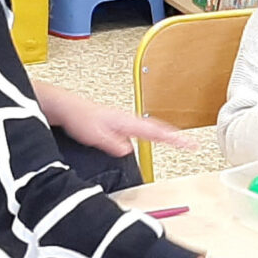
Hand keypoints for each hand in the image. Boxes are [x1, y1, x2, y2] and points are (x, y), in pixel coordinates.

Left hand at [37, 81, 190, 157]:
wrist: (66, 107)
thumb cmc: (79, 117)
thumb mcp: (94, 134)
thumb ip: (111, 142)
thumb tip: (127, 150)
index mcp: (126, 122)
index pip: (155, 131)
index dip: (174, 138)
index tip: (189, 144)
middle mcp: (127, 121)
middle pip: (157, 128)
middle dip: (175, 136)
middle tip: (191, 144)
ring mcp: (122, 123)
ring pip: (148, 129)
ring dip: (163, 135)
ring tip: (178, 142)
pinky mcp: (116, 126)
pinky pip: (138, 132)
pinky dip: (149, 136)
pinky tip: (148, 142)